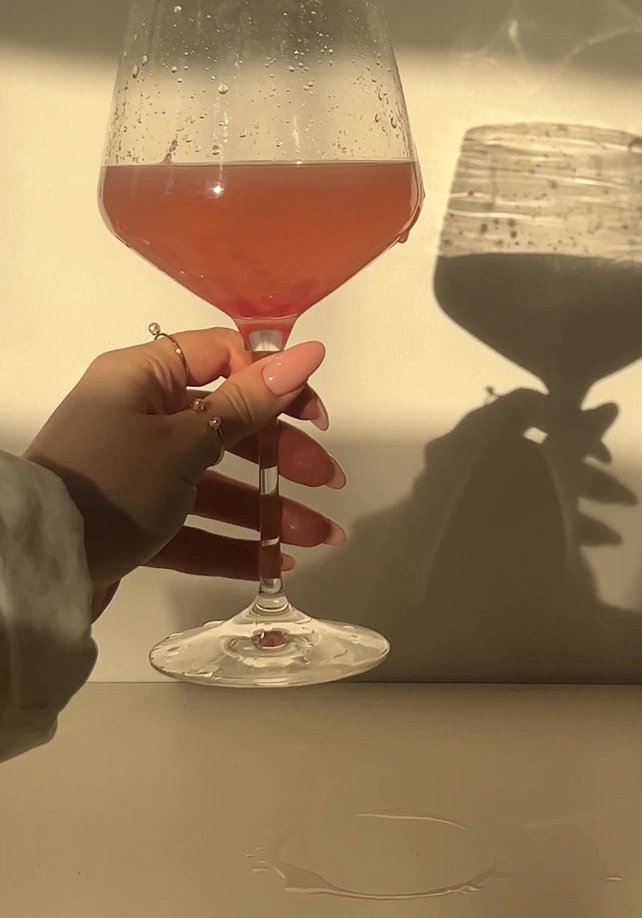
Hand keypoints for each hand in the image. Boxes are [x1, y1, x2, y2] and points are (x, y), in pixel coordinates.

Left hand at [26, 329, 345, 610]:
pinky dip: (233, 541)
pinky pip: (194, 524)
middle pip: (227, 425)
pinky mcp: (133, 520)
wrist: (37, 565)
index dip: (273, 381)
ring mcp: (136, 471)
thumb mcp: (185, 442)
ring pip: (217, 482)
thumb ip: (248, 403)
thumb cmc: (111, 484)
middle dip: (283, 456)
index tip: (313, 415)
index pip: (223, 359)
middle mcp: (138, 416)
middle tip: (328, 482)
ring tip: (323, 536)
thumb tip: (305, 352)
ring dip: (269, 508)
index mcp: (143, 378)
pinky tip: (277, 561)